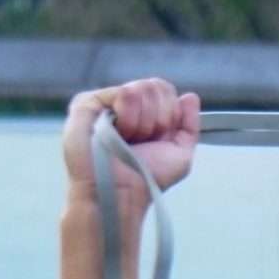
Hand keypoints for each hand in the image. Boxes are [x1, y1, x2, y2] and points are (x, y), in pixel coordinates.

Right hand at [66, 80, 197, 203]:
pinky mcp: (88, 103)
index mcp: (145, 113)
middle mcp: (125, 105)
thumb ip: (189, 125)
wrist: (122, 192)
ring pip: (140, 88)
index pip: (164, 90)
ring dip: (142, 123)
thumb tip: (190, 96)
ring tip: (127, 140)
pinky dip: (129, 118)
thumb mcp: (180, 155)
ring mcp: (106, 102)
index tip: (160, 137)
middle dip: (158, 119)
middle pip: (155, 86)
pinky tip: (117, 134)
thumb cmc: (147, 178)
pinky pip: (123, 93)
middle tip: (142, 141)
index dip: (169, 113)